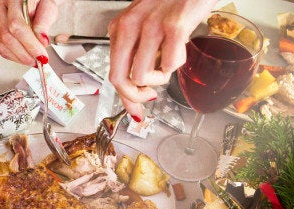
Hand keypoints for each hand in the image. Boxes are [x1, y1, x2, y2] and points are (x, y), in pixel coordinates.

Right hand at [0, 0, 63, 65]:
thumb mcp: (48, 5)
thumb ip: (44, 22)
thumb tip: (41, 41)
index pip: (17, 25)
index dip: (30, 44)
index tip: (41, 55)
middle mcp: (0, 5)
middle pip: (6, 36)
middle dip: (24, 54)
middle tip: (38, 60)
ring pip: (0, 43)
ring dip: (18, 57)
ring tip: (31, 59)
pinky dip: (12, 55)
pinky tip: (23, 56)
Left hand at [107, 0, 216, 118]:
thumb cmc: (173, 2)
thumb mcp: (145, 24)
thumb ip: (138, 51)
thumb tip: (138, 86)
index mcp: (120, 27)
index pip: (113, 71)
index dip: (124, 98)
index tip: (136, 111)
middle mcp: (130, 26)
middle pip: (120, 78)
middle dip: (135, 97)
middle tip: (150, 97)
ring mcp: (150, 26)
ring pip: (142, 76)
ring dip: (159, 79)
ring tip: (169, 64)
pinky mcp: (173, 26)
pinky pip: (170, 65)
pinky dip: (177, 65)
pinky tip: (180, 51)